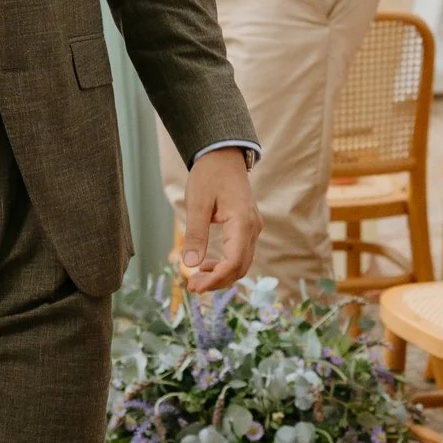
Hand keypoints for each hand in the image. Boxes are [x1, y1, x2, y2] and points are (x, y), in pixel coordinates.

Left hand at [180, 147, 260, 290]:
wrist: (223, 155)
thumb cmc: (209, 175)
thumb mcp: (197, 203)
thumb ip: (195, 234)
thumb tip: (189, 264)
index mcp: (242, 222)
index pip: (234, 262)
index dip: (215, 279)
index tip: (195, 287)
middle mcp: (252, 228)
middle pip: (240, 267)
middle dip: (217, 281)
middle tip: (192, 287)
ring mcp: (253, 228)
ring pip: (242, 262)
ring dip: (221, 275)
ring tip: (197, 279)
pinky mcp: (247, 227)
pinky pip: (240, 253)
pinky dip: (226, 264)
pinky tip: (207, 265)